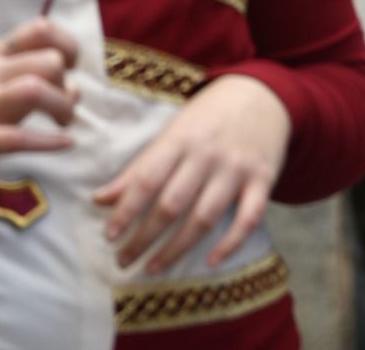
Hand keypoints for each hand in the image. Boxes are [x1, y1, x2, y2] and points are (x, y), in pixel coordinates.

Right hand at [0, 17, 79, 193]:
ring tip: (63, 123)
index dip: (68, 46)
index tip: (70, 70)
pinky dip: (51, 142)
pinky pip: (22, 137)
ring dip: (62, 108)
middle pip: (48, 62)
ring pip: (35, 90)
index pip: (40, 29)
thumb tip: (76, 87)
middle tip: (62, 107)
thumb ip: (31, 76)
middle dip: (67, 86)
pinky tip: (65, 144)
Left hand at [94, 74, 289, 274]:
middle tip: (124, 261)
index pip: (145, 180)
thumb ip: (138, 169)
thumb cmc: (204, 120)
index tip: (109, 236)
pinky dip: (230, 243)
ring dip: (178, 248)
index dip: (125, 211)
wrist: (260, 96)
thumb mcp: (169, 135)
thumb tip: (100, 199)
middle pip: (172, 204)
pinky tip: (209, 261)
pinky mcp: (264, 180)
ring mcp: (236, 169)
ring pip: (205, 217)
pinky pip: (249, 219)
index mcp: (176, 140)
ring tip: (154, 268)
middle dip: (145, 237)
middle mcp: (205, 156)